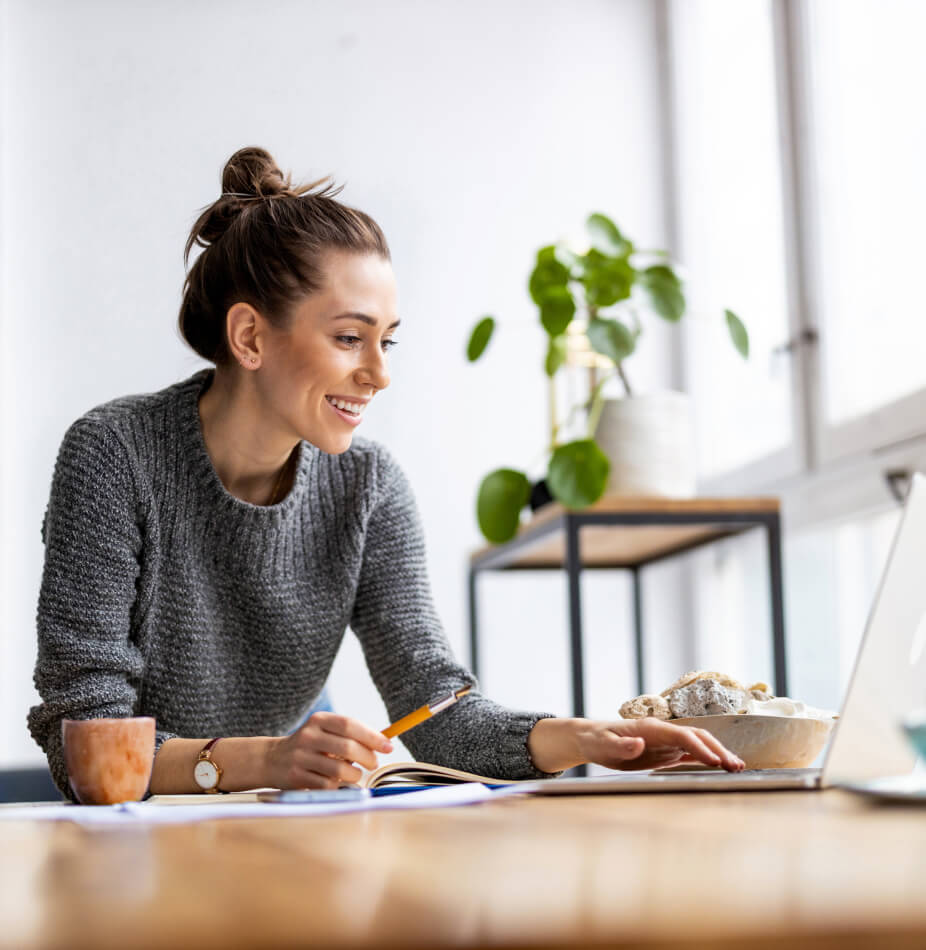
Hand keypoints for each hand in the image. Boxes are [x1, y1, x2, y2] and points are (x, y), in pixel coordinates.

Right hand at [265, 712, 393, 788]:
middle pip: (348, 747)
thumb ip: (351, 735)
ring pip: (340, 770)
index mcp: (319, 720)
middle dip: (368, 758)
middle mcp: (309, 736)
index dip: (372, 736)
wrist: (273, 759)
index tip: (388, 746)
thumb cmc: (311, 745)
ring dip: (354, 775)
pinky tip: (337, 782)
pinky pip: (328, 785)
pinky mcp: (297, 777)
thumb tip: (384, 743)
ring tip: (354, 774)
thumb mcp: (325, 731)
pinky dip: (338, 786)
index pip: (350, 725)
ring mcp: (301, 757)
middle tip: (374, 764)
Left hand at [528, 716, 744, 772]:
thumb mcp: (603, 745)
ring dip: (718, 754)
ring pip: (698, 744)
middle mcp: (662, 732)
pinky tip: (720, 767)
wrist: (591, 738)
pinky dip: (707, 759)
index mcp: (651, 728)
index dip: (699, 747)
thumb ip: (621, 746)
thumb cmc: (596, 740)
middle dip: (718, 750)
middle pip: (697, 737)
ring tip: (738, 767)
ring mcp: (666, 741)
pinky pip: (690, 753)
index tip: (715, 762)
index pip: (682, 735)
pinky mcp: (665, 751)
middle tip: (737, 766)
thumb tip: (639, 743)